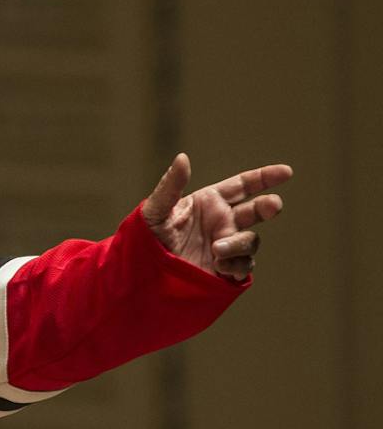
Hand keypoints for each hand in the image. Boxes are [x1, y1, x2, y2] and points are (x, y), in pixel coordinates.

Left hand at [141, 153, 290, 280]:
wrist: (143, 271)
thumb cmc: (146, 236)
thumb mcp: (156, 209)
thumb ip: (171, 185)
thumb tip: (182, 157)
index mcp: (210, 202)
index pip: (244, 185)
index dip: (265, 177)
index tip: (286, 172)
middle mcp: (223, 222)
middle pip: (257, 211)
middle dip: (269, 206)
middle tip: (272, 205)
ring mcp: (226, 246)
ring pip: (250, 241)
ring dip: (238, 243)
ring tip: (216, 249)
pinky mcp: (225, 269)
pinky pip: (243, 267)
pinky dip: (235, 266)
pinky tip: (220, 266)